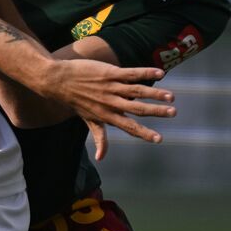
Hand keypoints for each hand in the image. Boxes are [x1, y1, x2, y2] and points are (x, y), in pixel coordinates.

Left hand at [45, 60, 172, 159]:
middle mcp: (110, 103)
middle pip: (137, 109)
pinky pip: (131, 73)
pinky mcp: (110, 73)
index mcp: (107, 116)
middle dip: (156, 112)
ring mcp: (111, 87)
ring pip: (137, 91)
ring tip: (171, 97)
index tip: (159, 139)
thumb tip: (101, 157)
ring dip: (155, 94)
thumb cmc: (74, 101)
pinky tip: (160, 74)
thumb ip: (99, 137)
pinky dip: (145, 73)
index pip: (129, 127)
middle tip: (173, 113)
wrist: (58, 80)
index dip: (144, 134)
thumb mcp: (88, 120)